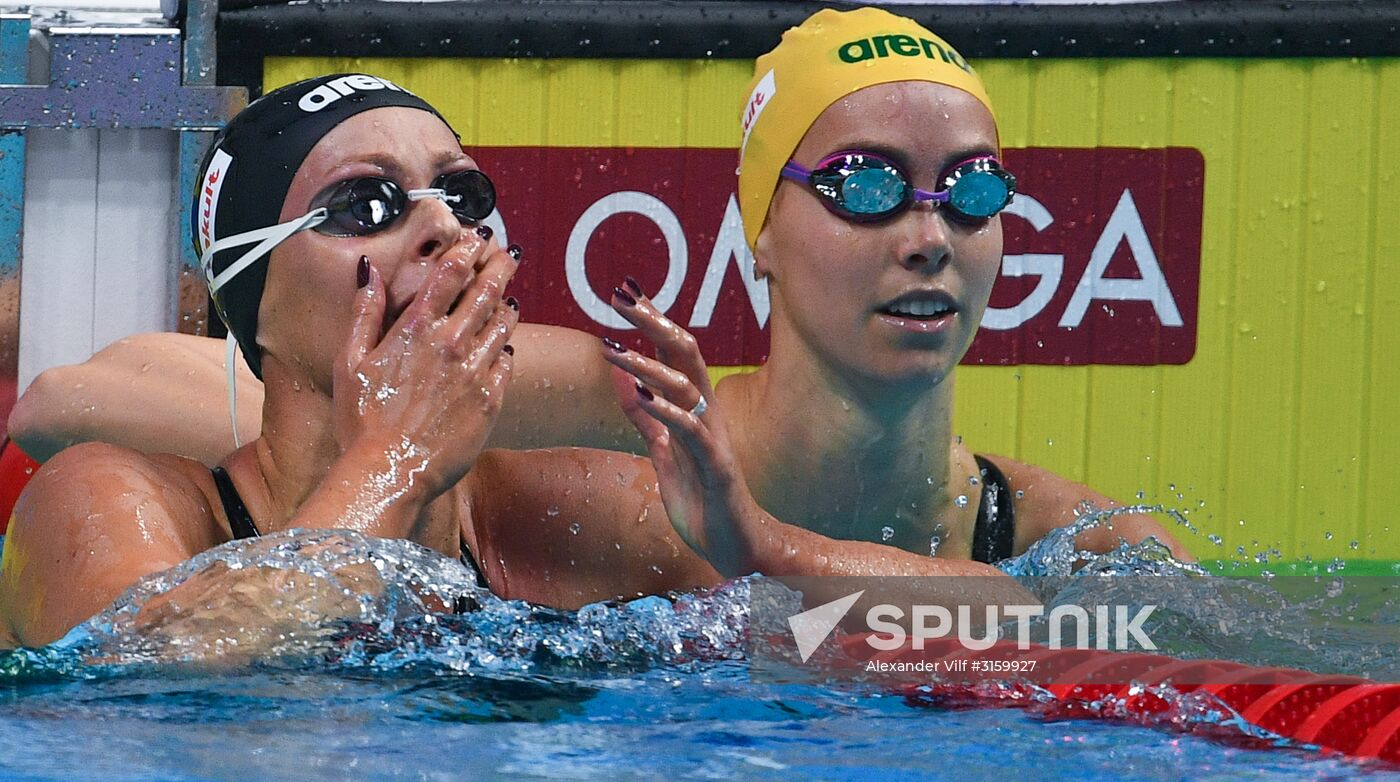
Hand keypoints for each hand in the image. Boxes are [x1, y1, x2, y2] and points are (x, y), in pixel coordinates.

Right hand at [334, 233, 518, 502]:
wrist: (388, 472)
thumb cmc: (360, 420)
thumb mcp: (349, 361)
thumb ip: (364, 311)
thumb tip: (368, 269)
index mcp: (415, 329)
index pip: (451, 273)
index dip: (468, 249)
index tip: (477, 237)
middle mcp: (451, 344)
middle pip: (485, 291)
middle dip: (499, 267)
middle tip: (508, 254)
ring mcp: (475, 371)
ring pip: (502, 324)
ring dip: (507, 305)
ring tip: (510, 297)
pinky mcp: (491, 400)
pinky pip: (506, 363)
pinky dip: (506, 348)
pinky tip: (504, 345)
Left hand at [600, 278, 759, 576]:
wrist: (735, 547)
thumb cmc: (703, 500)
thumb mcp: (665, 454)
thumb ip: (645, 419)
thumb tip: (621, 380)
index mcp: (695, 408)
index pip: (674, 352)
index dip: (651, 320)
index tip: (624, 291)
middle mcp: (708, 414)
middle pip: (685, 353)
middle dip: (653, 322)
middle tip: (620, 296)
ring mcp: (714, 438)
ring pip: (687, 386)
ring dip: (649, 364)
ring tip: (615, 347)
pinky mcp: (717, 466)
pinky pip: (692, 431)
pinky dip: (668, 411)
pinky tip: (642, 396)